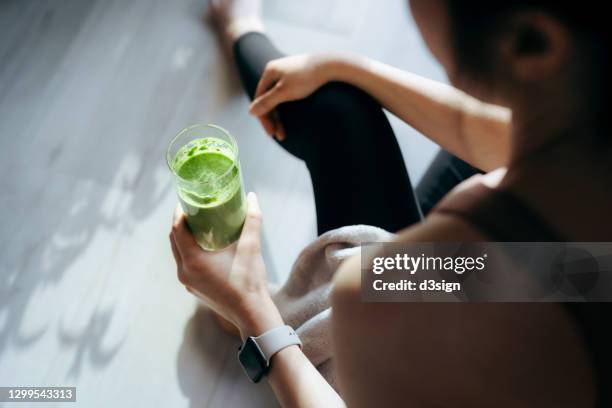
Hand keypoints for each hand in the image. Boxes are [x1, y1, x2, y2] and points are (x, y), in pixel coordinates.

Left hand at [169, 192, 282, 337]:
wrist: (251, 313)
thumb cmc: (250, 280)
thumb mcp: (251, 246)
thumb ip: (252, 220)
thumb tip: (252, 197)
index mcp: (193, 260)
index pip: (177, 229)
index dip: (179, 212)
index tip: (187, 201)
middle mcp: (185, 271)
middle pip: (174, 240)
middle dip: (180, 223)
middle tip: (192, 210)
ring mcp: (187, 282)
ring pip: (178, 254)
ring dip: (183, 238)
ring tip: (197, 226)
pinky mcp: (194, 289)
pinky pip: (185, 265)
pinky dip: (189, 252)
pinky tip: (203, 247)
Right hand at [249, 53, 336, 139]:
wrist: (331, 65)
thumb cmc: (307, 78)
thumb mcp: (284, 92)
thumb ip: (267, 102)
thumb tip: (250, 112)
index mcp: (269, 71)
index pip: (259, 98)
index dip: (263, 116)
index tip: (270, 132)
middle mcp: (276, 70)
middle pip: (268, 99)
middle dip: (273, 119)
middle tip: (278, 135)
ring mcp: (287, 73)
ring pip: (278, 99)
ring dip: (280, 116)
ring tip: (285, 132)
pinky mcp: (297, 77)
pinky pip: (287, 95)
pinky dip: (287, 108)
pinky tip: (292, 118)